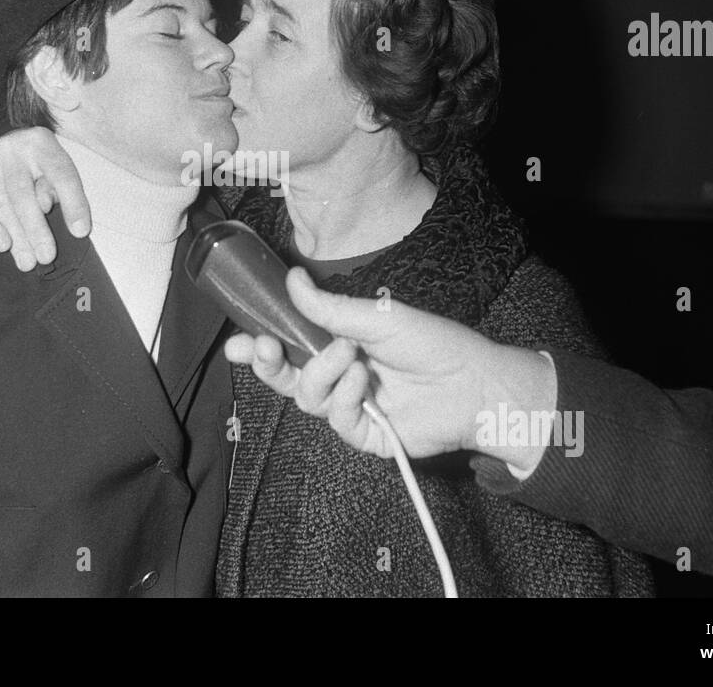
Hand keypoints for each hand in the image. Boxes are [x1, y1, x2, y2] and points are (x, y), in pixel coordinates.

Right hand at [0, 127, 89, 270]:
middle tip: (47, 257)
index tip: (80, 232)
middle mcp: (10, 148)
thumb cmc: (40, 168)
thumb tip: (45, 206)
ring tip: (28, 262)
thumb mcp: (58, 171)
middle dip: (36, 230)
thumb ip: (60, 188)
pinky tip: (3, 245)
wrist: (8, 149)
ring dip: (16, 237)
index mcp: (41, 142)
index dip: (72, 203)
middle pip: (24, 193)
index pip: (60, 174)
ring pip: (2, 204)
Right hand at [224, 268, 556, 469]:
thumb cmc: (432, 343)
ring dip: (321, 372)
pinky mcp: (363, 434)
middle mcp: (339, 375)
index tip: (239, 338)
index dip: (259, 343)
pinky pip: (335, 418)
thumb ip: (329, 307)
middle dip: (268, 363)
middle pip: (285, 376)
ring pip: (306, 396)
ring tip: (350, 357)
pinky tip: (363, 382)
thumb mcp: (377, 317)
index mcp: (338, 343)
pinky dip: (345, 396)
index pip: (289, 343)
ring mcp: (350, 406)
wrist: (473, 383)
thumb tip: (292, 279)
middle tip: (263, 347)